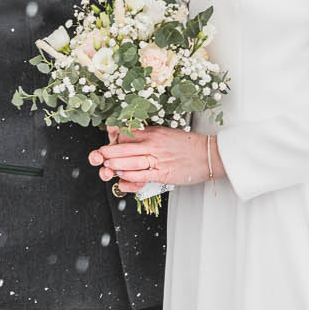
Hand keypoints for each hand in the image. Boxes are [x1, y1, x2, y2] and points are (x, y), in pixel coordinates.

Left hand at [91, 126, 224, 192]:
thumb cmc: (190, 146)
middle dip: (108, 152)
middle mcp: (153, 144)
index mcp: (154, 132)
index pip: (128, 133)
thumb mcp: (167, 134)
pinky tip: (120, 176)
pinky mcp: (163, 173)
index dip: (114, 138)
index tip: (107, 141)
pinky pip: (141, 174)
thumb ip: (150, 135)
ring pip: (129, 161)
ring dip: (114, 164)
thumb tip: (135, 136)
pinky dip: (128, 176)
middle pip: (123, 147)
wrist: (209, 154)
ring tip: (106, 166)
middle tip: (99, 155)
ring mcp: (157, 158)